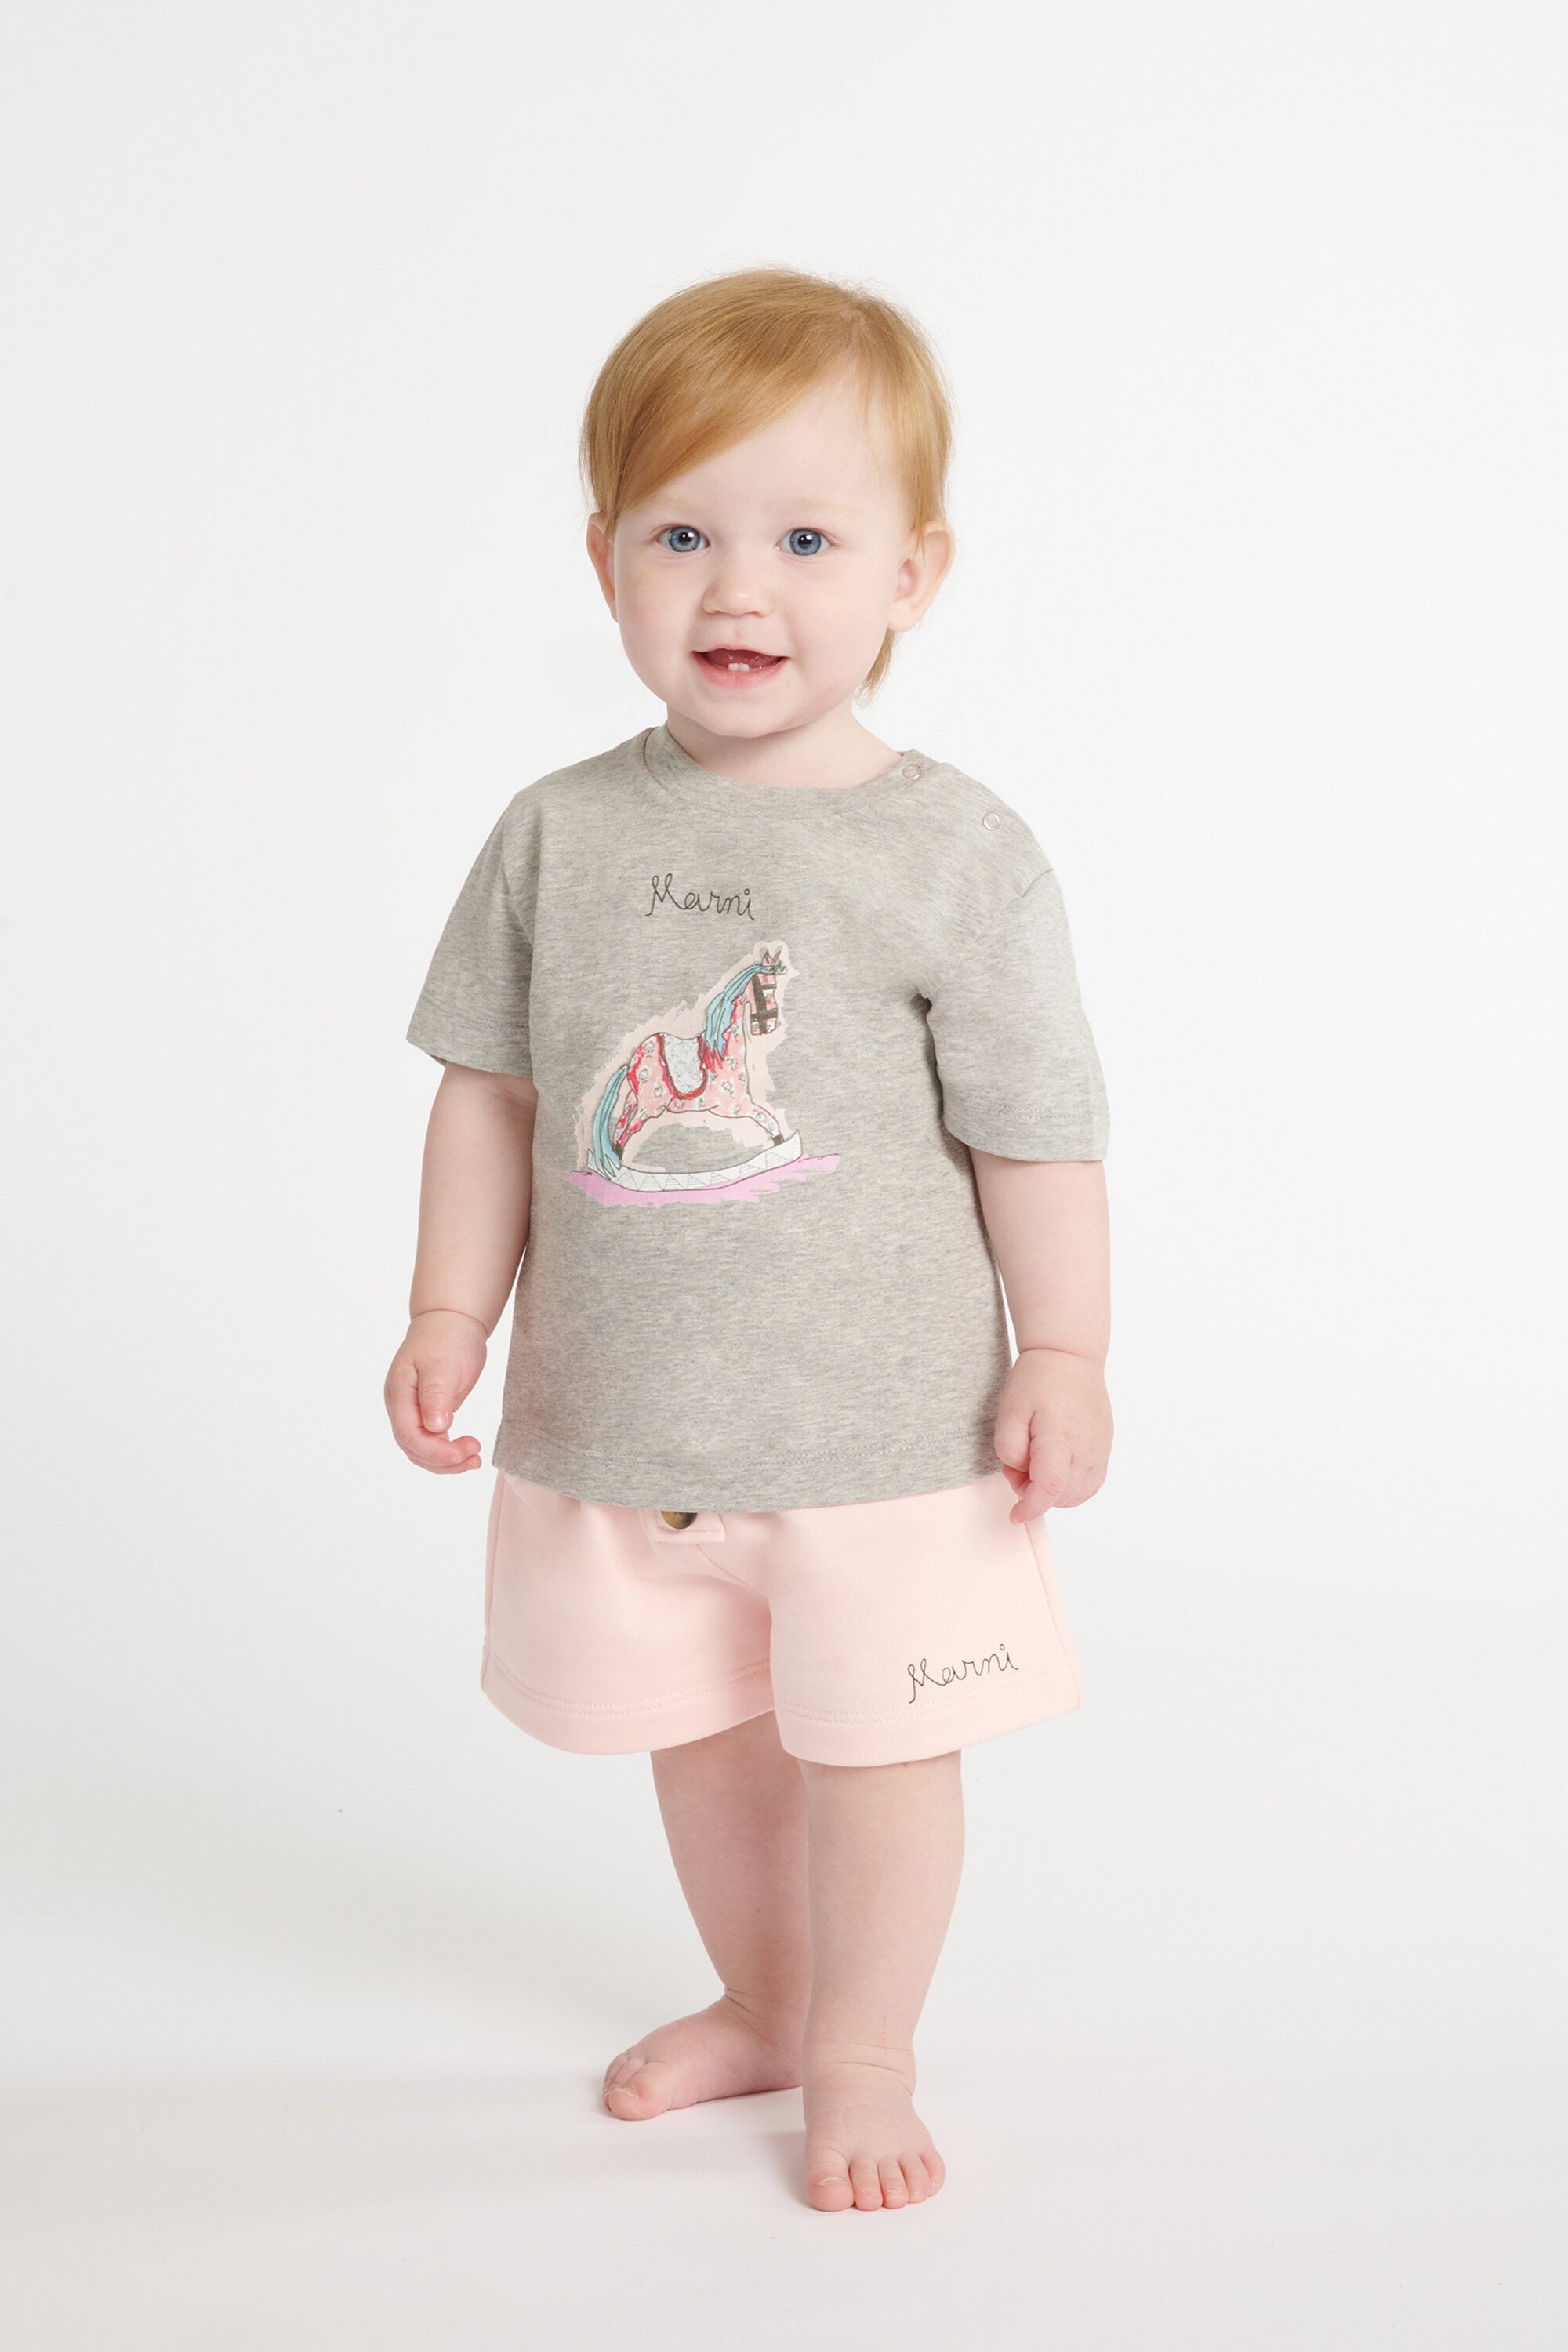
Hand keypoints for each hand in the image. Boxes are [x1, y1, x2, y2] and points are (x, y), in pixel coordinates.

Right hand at [384, 1309, 487, 1472]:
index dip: (434, 1451)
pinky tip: (467, 1452)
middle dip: (443, 1459)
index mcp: (399, 1394)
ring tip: (474, 1460)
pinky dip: (448, 1450)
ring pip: (422, 1449)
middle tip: (475, 1457)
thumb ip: (436, 1396)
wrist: (451, 1320)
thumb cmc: (445, 1337)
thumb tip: (435, 1428)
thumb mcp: (442, 1364)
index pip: (408, 1435)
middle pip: (413, 1448)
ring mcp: (412, 1410)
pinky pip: (432, 1440)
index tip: (462, 1453)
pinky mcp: (427, 1412)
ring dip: (446, 1461)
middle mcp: (401, 1406)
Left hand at [993, 1347, 1111, 1522]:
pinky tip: (1055, 1467)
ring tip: (1036, 1461)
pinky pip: (1091, 1484)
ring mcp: (1100, 1450)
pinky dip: (1071, 1487)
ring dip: (1053, 1492)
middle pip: (1061, 1496)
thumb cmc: (1037, 1380)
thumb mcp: (1009, 1411)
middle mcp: (1086, 1449)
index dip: (1029, 1508)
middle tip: (1017, 1465)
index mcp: (1060, 1438)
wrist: (1070, 1357)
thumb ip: (1010, 1449)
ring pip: (1078, 1495)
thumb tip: (1022, 1474)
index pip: (1048, 1489)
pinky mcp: (1105, 1448)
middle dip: (1034, 1493)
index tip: (1014, 1515)